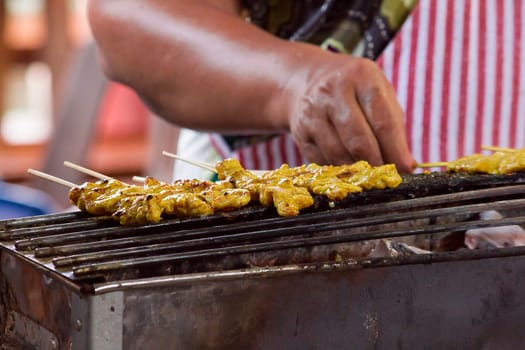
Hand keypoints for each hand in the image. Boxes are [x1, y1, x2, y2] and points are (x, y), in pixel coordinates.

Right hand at [287, 54, 414, 172]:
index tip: (405, 169)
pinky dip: (338, 169)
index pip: (382, 120)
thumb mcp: (377, 91)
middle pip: (359, 141)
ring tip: (369, 174)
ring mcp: (312, 113)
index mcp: (361, 77)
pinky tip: (348, 167)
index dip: (396, 149)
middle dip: (377, 164)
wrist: (305, 81)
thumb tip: (404, 164)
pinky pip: (323, 160)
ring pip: (339, 155)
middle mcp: (333, 92)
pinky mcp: (300, 132)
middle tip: (387, 177)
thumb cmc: (353, 89)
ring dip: (357, 171)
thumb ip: (392, 124)